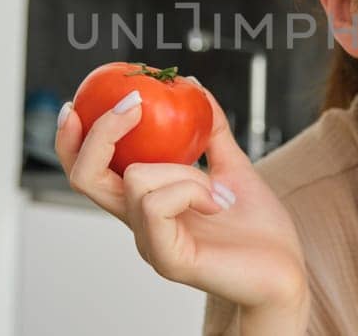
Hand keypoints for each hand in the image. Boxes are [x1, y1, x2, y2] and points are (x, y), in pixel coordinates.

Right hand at [55, 76, 308, 324]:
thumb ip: (210, 130)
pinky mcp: (166, 259)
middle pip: (84, 176)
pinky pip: (157, 205)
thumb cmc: (258, 229)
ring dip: (181, 170)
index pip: (87, 171)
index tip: (77, 102)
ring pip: (136, 179)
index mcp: (144, 203)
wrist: (285, 271)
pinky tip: (217, 204)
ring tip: (215, 189)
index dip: (71, 139)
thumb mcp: (232, 166)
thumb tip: (192, 86)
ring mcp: (149, 243)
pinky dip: (191, 190)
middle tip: (134, 103)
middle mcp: (138, 224)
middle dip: (100, 132)